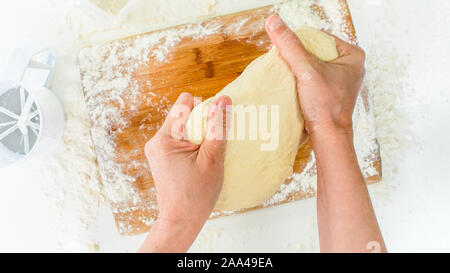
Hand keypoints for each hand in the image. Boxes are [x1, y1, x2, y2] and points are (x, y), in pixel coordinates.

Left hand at [139, 93, 231, 251]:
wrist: (181, 221)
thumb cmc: (197, 194)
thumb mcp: (213, 158)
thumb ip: (217, 127)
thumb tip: (224, 99)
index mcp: (165, 138)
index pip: (184, 103)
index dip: (203, 109)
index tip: (213, 128)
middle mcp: (156, 140)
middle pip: (183, 115)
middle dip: (201, 124)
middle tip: (211, 146)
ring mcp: (157, 149)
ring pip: (182, 127)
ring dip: (197, 136)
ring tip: (205, 156)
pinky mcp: (161, 157)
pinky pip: (179, 140)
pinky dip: (192, 145)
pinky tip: (199, 161)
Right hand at [265, 15, 365, 137]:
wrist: (329, 137)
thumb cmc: (326, 106)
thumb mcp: (306, 70)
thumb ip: (290, 45)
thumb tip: (274, 22)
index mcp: (353, 54)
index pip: (318, 37)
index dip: (297, 41)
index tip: (281, 50)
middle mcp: (350, 65)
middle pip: (315, 50)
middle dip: (296, 55)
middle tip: (281, 61)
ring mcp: (341, 79)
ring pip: (313, 64)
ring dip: (297, 67)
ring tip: (286, 73)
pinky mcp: (331, 91)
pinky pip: (313, 77)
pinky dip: (301, 78)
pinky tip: (291, 83)